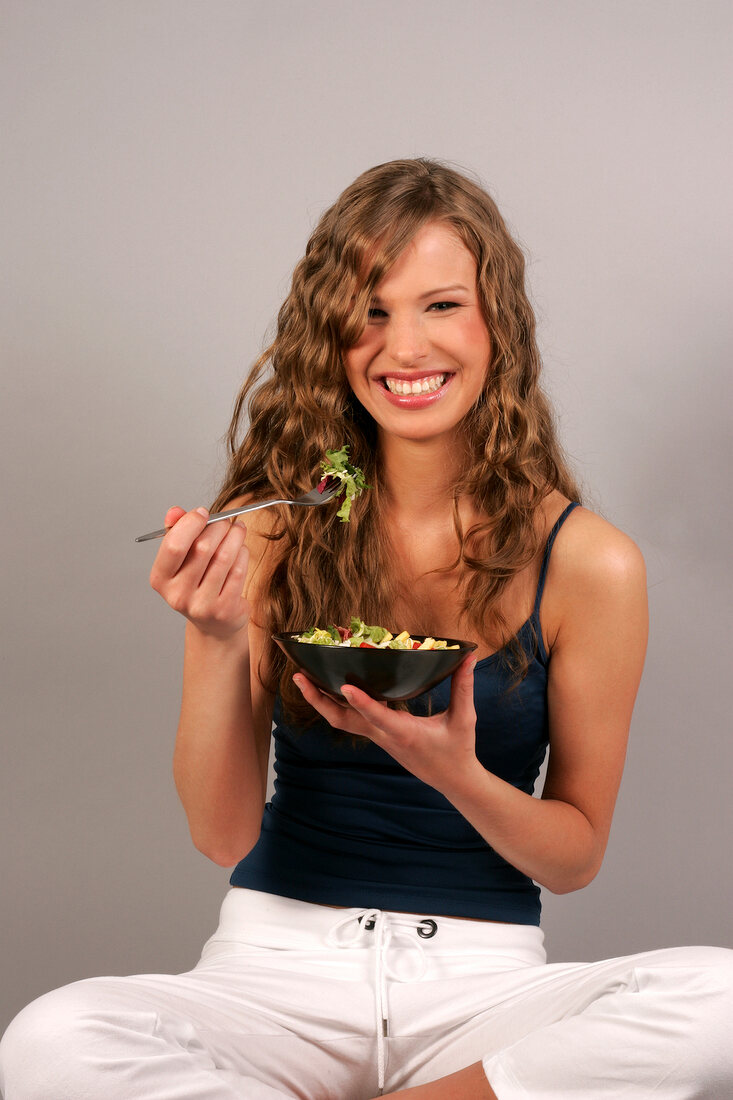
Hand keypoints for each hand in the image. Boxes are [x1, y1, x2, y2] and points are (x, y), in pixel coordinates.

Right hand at [148, 507, 249, 639]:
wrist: (213, 623)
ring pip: (224, 557)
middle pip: (202, 548)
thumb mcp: (180, 560)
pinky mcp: (224, 609)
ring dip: (234, 537)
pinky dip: (242, 554)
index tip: (203, 513)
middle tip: (226, 520)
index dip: (191, 524)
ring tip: (238, 529)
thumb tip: (175, 511)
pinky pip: (238, 572)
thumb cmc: (196, 583)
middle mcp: (178, 595)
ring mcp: (202, 605)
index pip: (174, 545)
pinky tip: (241, 548)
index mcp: (161, 579)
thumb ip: (175, 532)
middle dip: (218, 527)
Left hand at [294, 654, 479, 793]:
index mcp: (405, 734)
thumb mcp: (464, 718)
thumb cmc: (458, 750)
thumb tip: (469, 656)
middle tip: (299, 677)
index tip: (345, 687)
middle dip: (318, 700)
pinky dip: (336, 703)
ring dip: (320, 701)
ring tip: (303, 679)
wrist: (452, 780)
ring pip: (341, 721)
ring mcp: (378, 737)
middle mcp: (385, 736)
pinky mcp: (378, 736)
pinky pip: (350, 719)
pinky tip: (329, 685)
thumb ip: (463, 686)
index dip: (361, 702)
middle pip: (342, 720)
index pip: (378, 717)